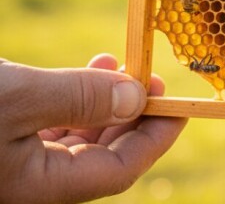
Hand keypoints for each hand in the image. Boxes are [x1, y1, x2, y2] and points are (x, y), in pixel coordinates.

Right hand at [0, 54, 186, 203]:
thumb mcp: (19, 96)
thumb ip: (80, 99)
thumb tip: (137, 99)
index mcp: (37, 186)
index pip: (120, 170)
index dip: (156, 137)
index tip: (179, 104)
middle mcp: (29, 182)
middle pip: (103, 156)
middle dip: (135, 115)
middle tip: (153, 78)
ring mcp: (15, 164)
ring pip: (79, 138)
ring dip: (108, 100)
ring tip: (124, 64)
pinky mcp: (3, 140)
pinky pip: (53, 124)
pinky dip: (77, 97)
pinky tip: (93, 66)